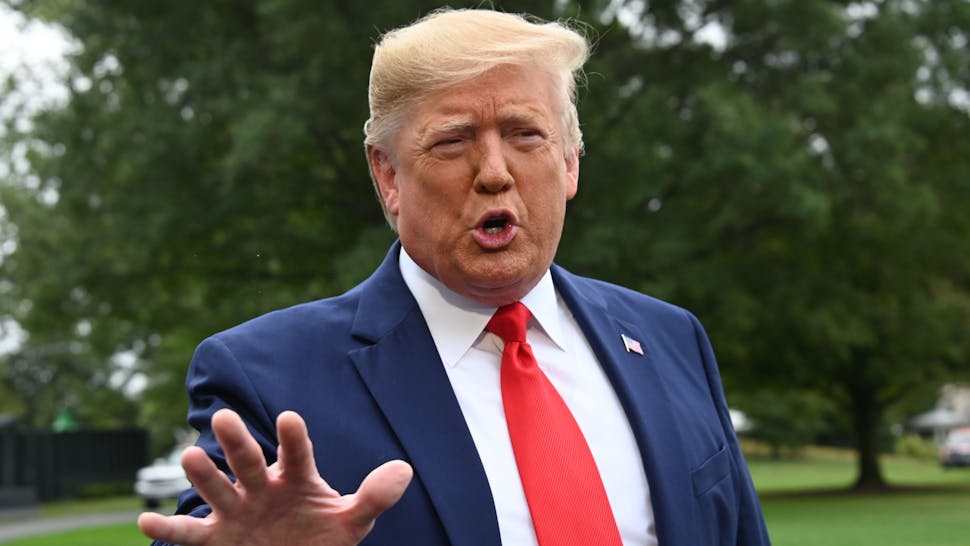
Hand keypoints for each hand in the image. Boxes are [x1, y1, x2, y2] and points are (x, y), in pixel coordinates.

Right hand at [138, 409, 412, 545]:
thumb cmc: (322, 537)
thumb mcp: (352, 522)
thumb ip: (374, 497)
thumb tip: (404, 471)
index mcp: (295, 477)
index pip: (296, 453)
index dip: (294, 438)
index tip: (292, 419)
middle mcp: (261, 487)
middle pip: (248, 461)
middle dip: (237, 442)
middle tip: (224, 416)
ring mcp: (236, 510)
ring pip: (217, 489)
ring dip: (203, 475)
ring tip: (190, 457)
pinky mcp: (215, 537)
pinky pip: (187, 533)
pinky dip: (167, 527)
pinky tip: (145, 519)